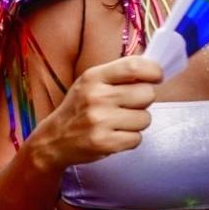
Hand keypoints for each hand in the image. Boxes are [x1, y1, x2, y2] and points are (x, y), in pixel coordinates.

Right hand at [29, 55, 159, 170]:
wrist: (53, 140)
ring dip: (136, 123)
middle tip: (126, 107)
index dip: (153, 71)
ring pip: (145, 119)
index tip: (155, 78)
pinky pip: (137, 139)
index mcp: (93, 77)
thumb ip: (119, 75)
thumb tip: (154, 70)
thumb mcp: (91, 83)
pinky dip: (129, 140)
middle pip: (147, 94)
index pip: (135, 66)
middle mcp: (96, 96)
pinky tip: (114, 136)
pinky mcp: (104, 143)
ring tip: (117, 123)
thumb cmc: (79, 109)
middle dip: (142, 102)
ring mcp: (99, 121)